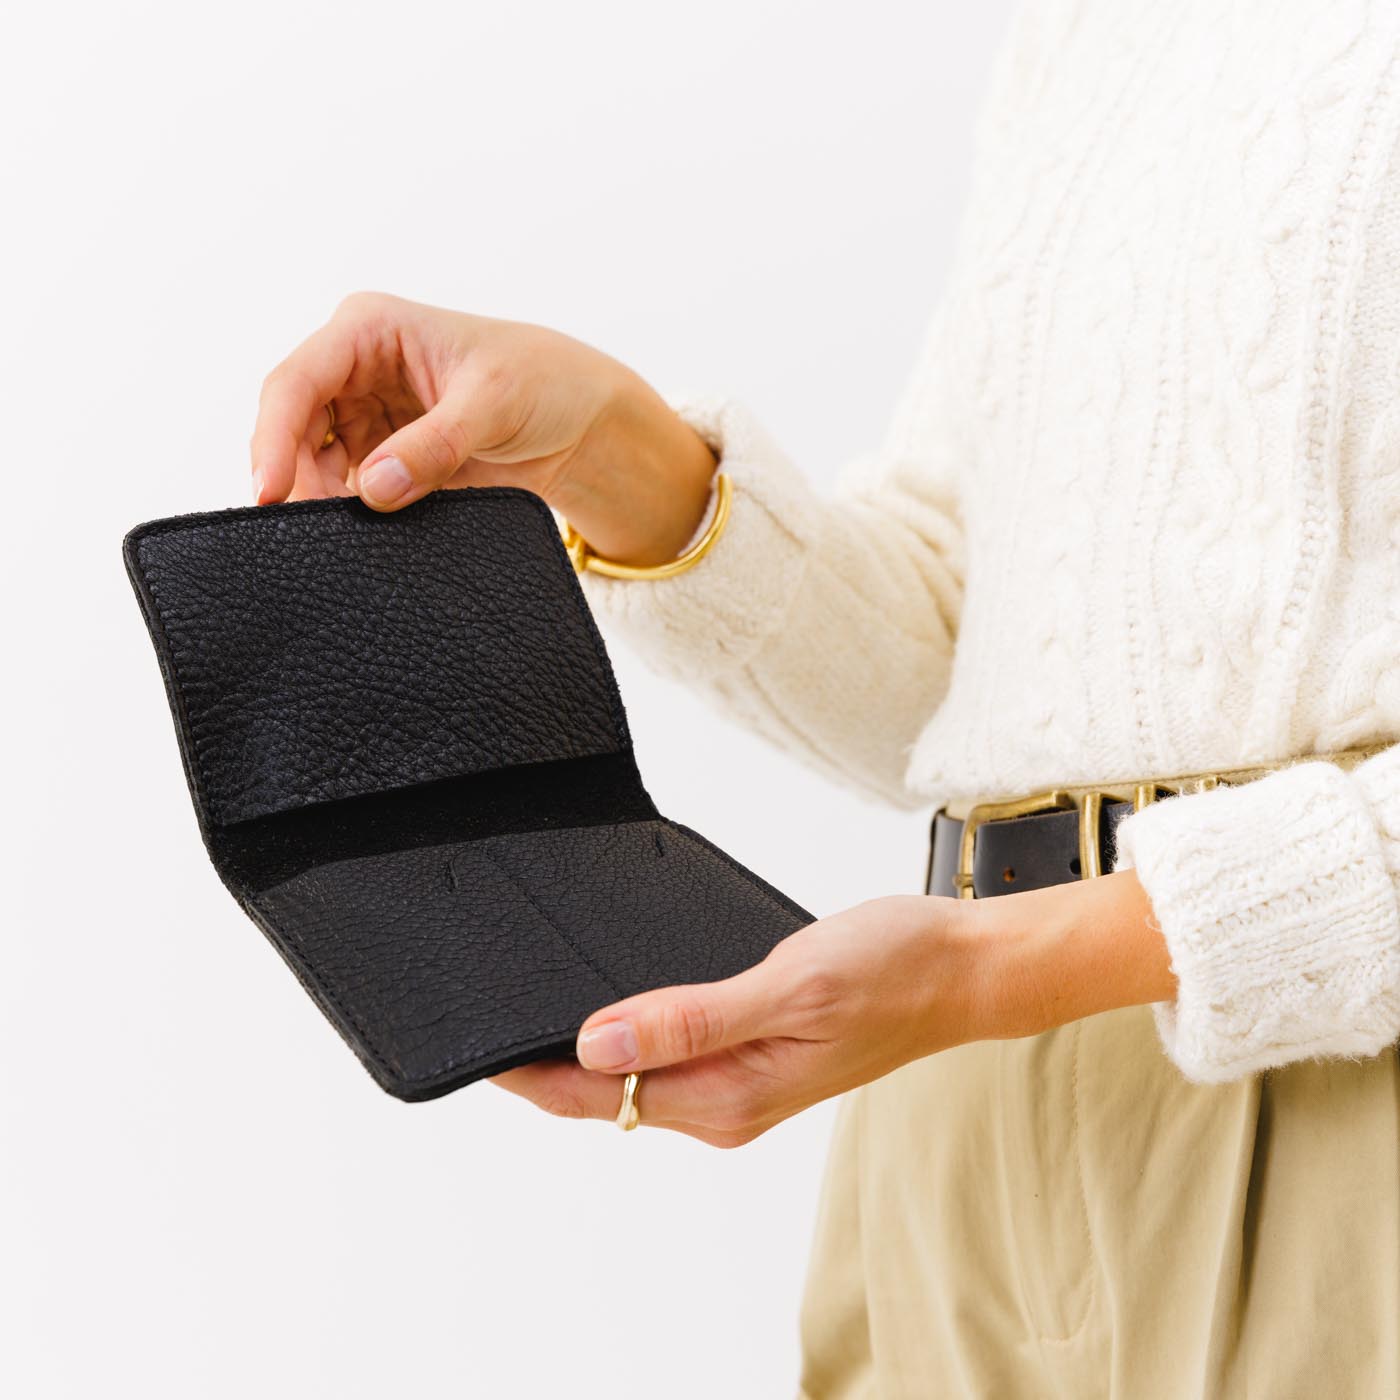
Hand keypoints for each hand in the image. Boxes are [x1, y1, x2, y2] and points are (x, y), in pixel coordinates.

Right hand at [249, 291, 716, 563]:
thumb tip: (374, 487)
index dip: (273, 436)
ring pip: (314, 464)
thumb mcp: (492, 405)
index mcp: (370, 328)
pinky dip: (351, 515)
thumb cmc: (541, 381)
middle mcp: (356, 367)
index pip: (297, 381)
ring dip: (325, 501)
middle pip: (293, 428)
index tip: (270, 491)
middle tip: (311, 533)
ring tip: (345, 539)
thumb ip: (434, 445)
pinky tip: (365, 537)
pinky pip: (348, 488)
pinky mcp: (384, 455)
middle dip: (297, 479)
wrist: (580, 421)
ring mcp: (366, 414)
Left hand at [491, 871, 1173, 1146]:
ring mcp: (740, 1083)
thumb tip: (597, 1043)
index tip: (481, 1043)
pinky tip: (615, 1003)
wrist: (960, 966)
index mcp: (727, 1099)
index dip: (532, 1073)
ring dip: (586, 1046)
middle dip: (546, 1062)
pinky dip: (632, 1031)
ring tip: (533, 1003)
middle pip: (607, 1095)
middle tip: (492, 1008)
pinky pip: (671, 1053)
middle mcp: (726, 1103)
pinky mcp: (752, 1054)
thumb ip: (689, 1021)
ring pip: (636, 1075)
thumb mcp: (785, 989)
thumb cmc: (891, 972)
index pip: (600, 1099)